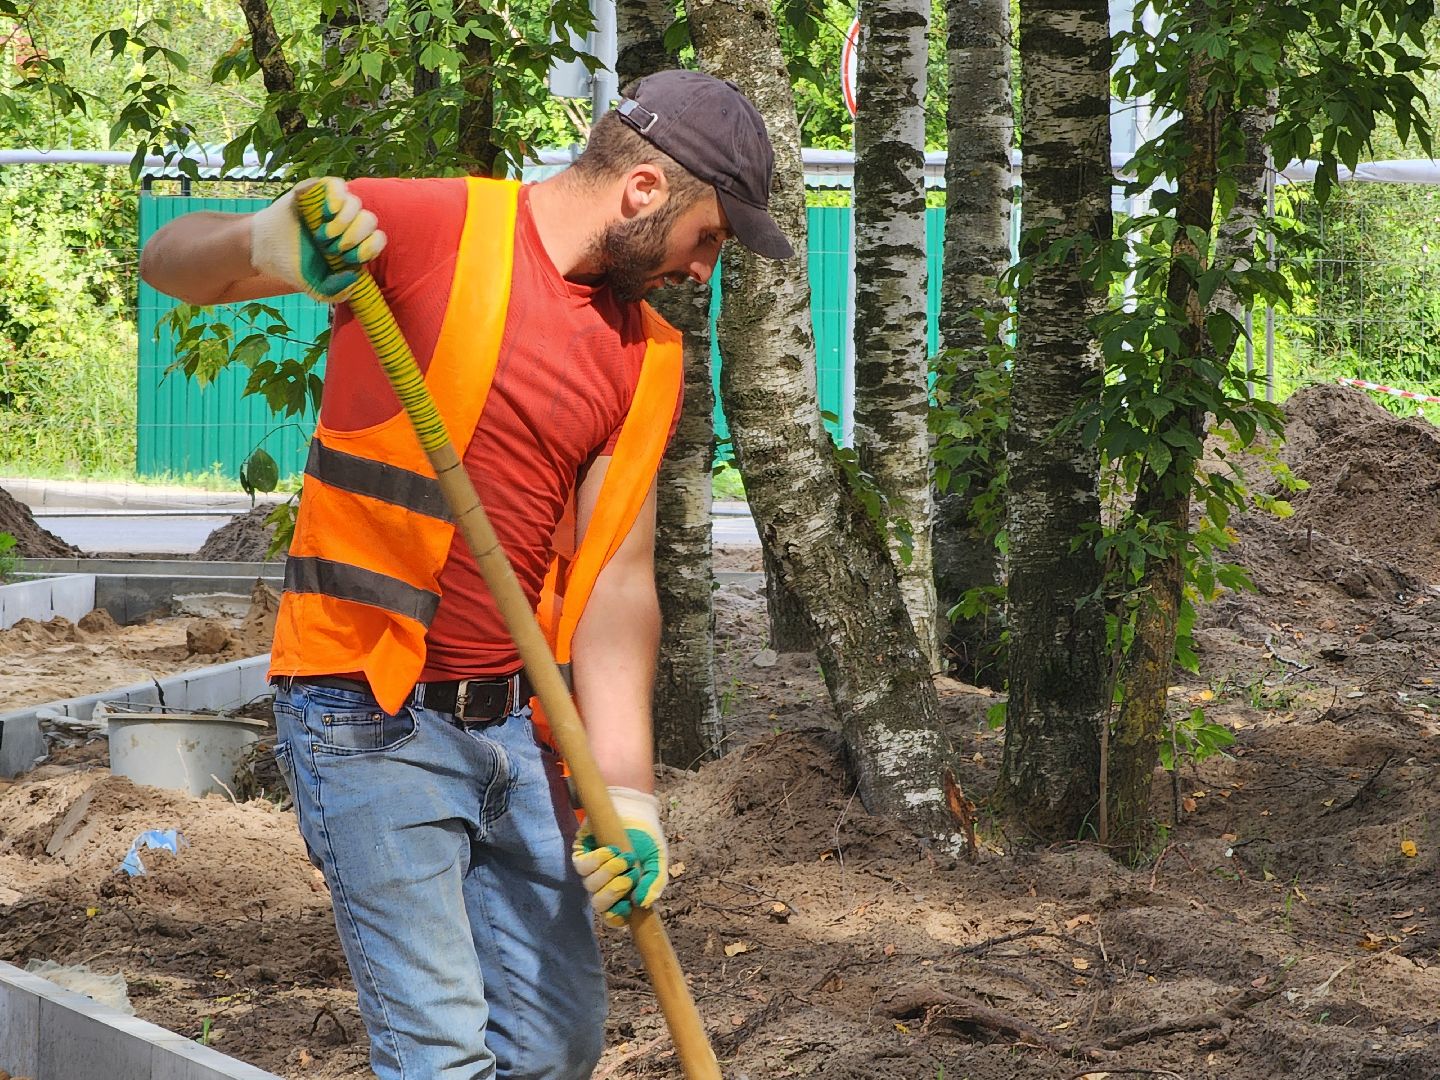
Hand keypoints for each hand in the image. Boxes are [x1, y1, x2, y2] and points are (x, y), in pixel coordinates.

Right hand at [250, 177, 385, 301]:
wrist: (264, 250)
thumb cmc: (294, 267)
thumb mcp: (316, 287)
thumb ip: (336, 292)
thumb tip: (354, 275)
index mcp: (352, 243)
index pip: (378, 239)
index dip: (370, 248)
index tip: (349, 258)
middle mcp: (346, 222)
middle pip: (370, 220)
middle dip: (356, 236)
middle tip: (333, 248)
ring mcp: (331, 205)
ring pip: (356, 203)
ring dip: (344, 221)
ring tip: (323, 235)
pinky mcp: (315, 191)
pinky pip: (338, 185)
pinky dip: (337, 197)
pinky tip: (328, 212)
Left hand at [571, 786, 667, 927]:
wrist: (638, 811)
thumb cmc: (647, 840)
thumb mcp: (658, 862)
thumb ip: (654, 883)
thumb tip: (643, 904)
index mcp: (623, 894)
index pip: (613, 917)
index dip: (617, 917)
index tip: (628, 908)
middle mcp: (604, 885)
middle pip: (599, 904)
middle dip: (614, 892)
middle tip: (630, 876)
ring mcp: (591, 870)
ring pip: (590, 885)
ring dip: (609, 873)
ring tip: (625, 858)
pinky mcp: (581, 852)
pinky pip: (581, 865)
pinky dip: (596, 860)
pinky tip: (611, 850)